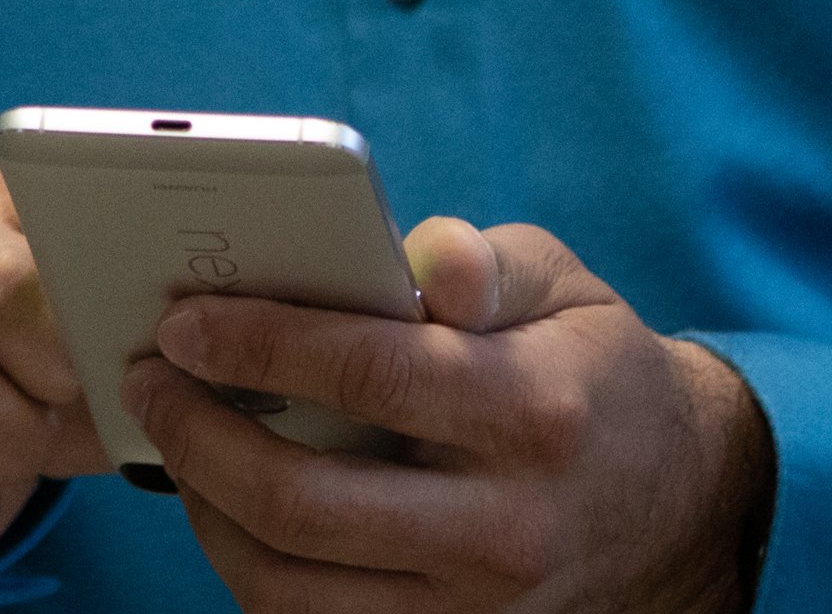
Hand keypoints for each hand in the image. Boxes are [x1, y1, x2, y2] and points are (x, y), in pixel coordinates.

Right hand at [0, 166, 115, 573]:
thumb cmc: (47, 381)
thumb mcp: (100, 337)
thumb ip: (132, 311)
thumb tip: (170, 324)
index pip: (58, 201)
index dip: (105, 282)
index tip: (132, 331)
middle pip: (3, 288)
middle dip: (62, 373)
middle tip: (70, 400)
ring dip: (10, 446)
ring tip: (17, 445)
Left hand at [122, 217, 770, 613]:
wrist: (683, 508)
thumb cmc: (594, 374)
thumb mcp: (567, 289)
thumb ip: (487, 261)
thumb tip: (425, 254)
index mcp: (533, 412)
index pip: (365, 374)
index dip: (256, 344)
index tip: (181, 321)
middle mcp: (504, 528)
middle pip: (304, 500)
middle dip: (199, 436)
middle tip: (148, 382)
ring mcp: (475, 609)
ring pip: (291, 587)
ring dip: (208, 512)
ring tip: (175, 445)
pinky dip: (252, 573)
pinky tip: (230, 511)